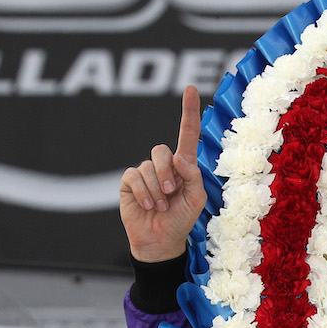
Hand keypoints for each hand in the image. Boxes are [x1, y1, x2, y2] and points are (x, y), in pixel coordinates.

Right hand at [119, 86, 207, 262]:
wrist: (161, 239)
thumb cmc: (182, 218)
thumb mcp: (197, 199)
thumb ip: (194, 176)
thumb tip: (179, 157)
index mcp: (183, 165)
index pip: (187, 133)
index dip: (188, 111)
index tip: (190, 88)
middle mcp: (163, 164)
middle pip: (162, 151)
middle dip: (167, 174)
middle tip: (171, 194)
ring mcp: (145, 171)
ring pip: (149, 166)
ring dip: (157, 190)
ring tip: (160, 206)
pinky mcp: (129, 181)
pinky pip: (134, 177)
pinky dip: (144, 193)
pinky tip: (148, 205)